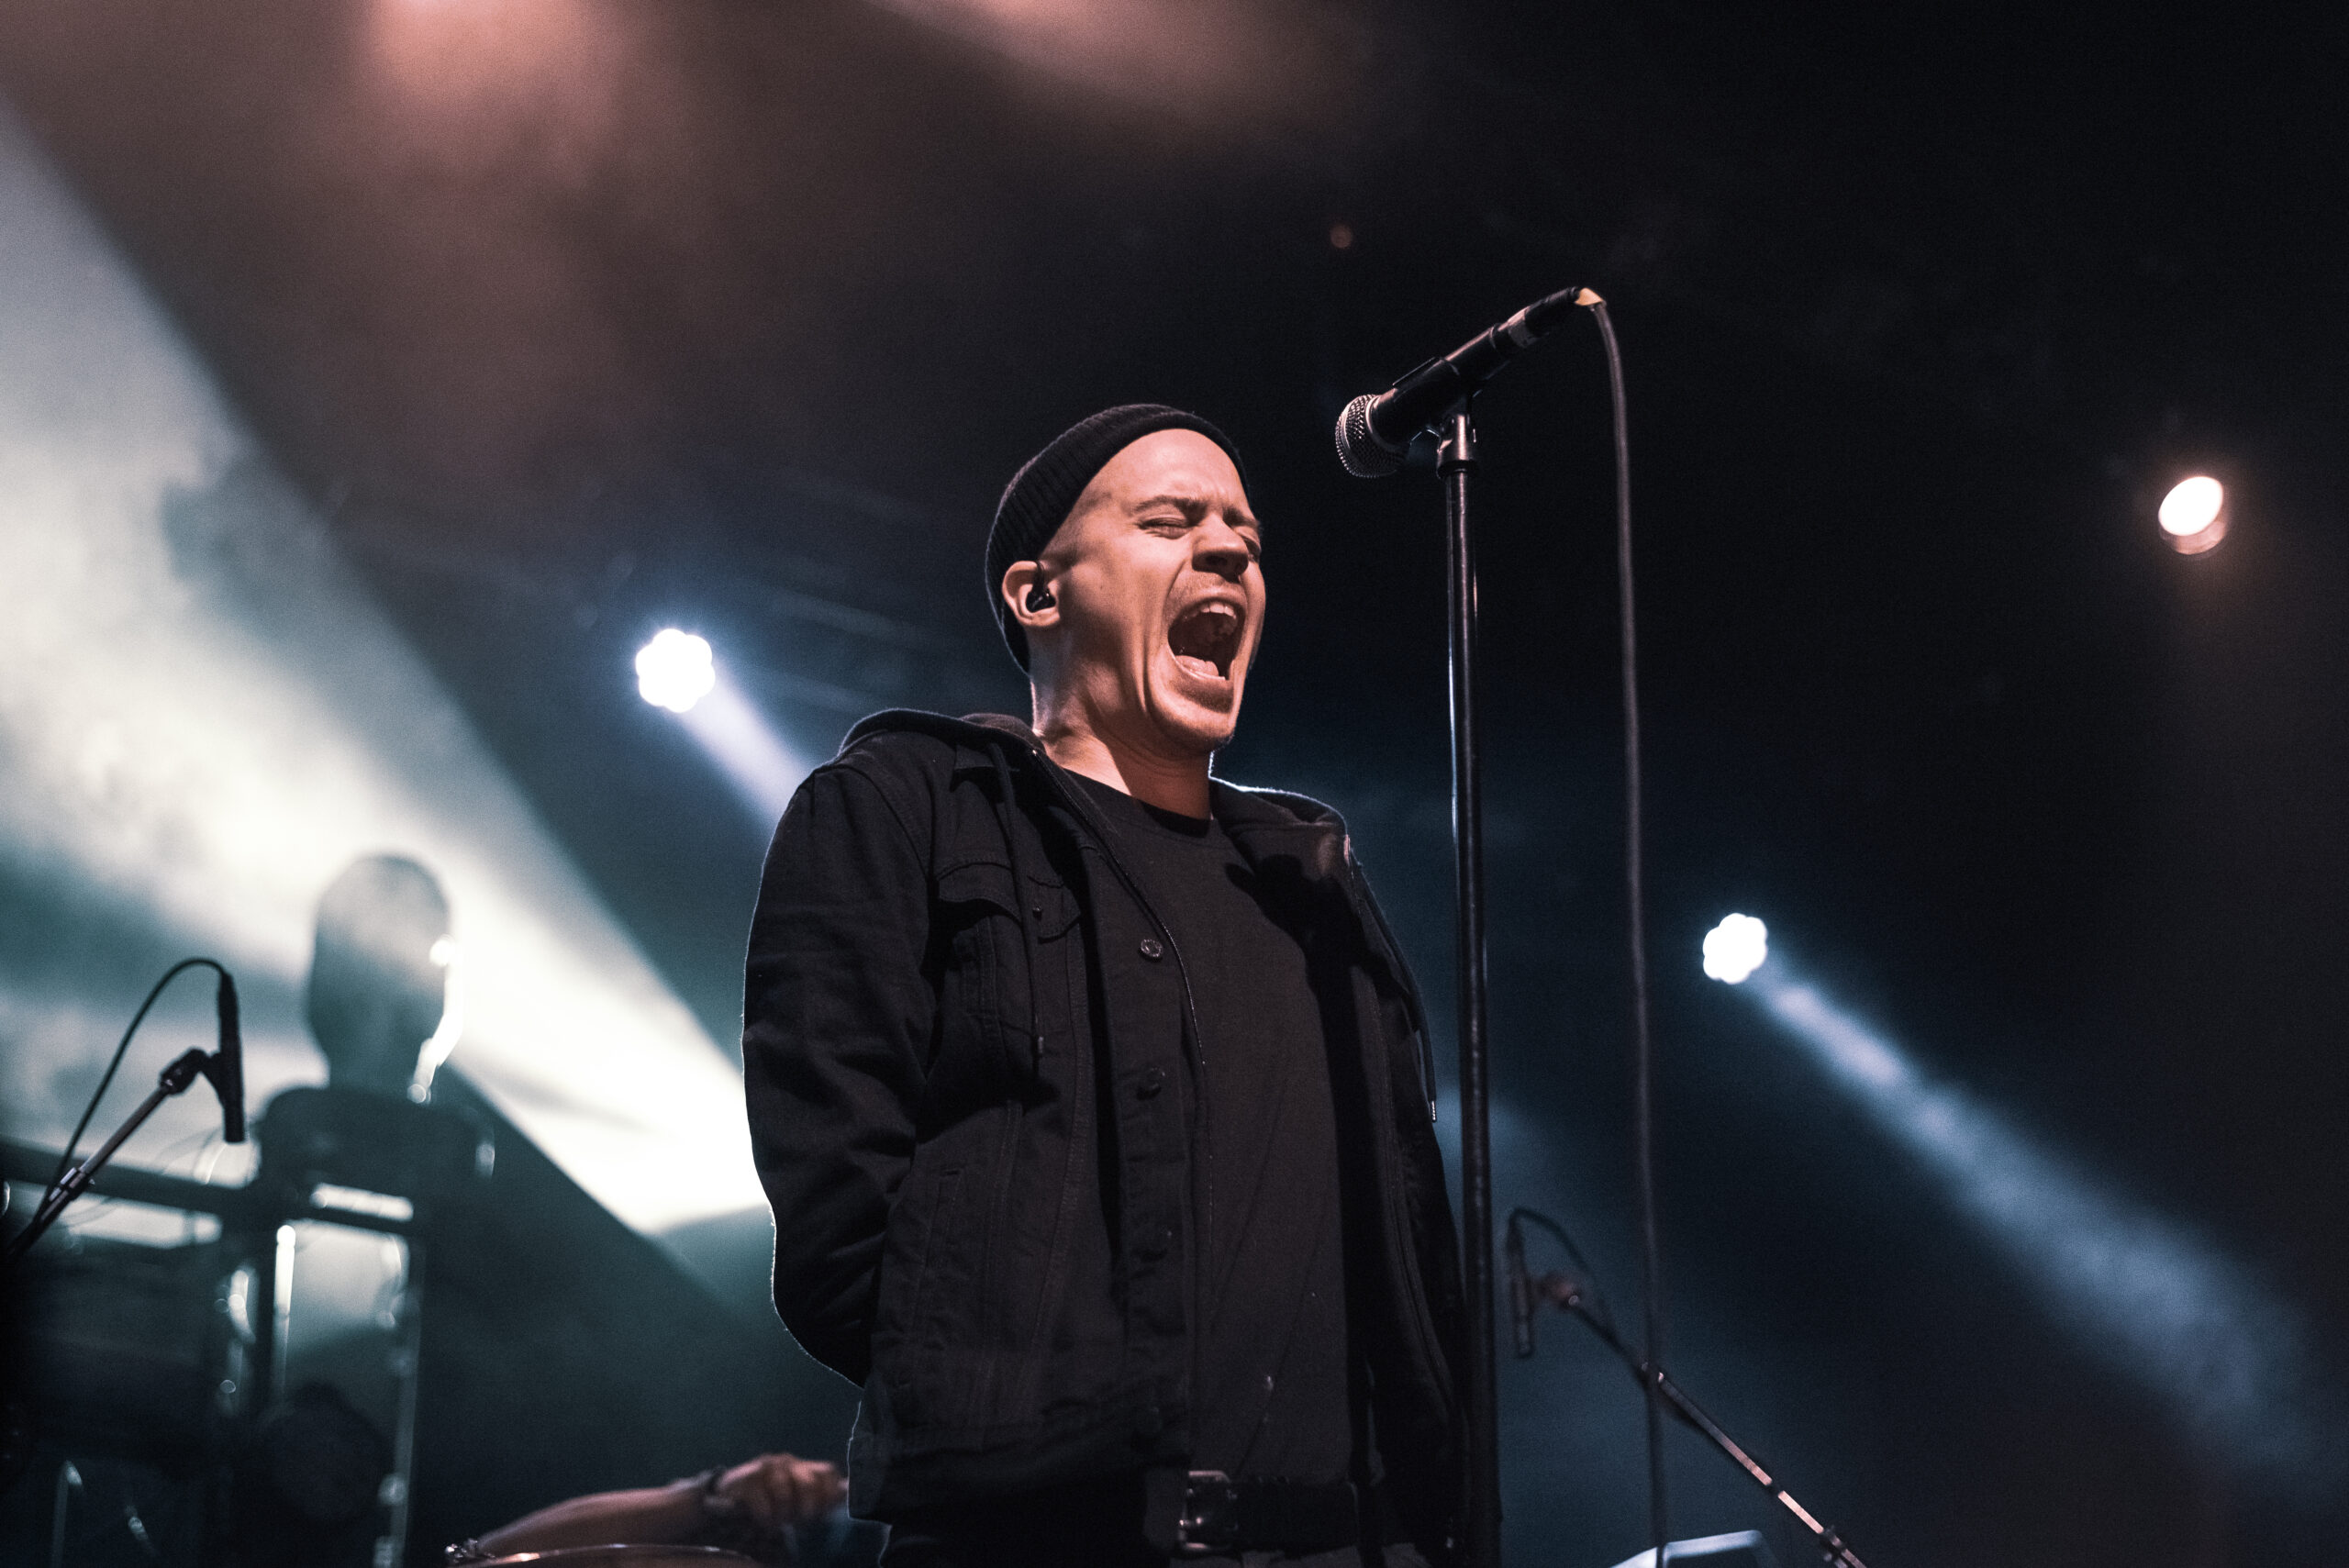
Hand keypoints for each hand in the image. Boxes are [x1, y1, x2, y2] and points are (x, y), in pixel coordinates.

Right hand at [714, 1452, 845, 1527]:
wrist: (730, 1496)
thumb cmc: (773, 1501)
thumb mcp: (799, 1501)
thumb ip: (823, 1498)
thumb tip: (850, 1495)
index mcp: (804, 1467)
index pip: (828, 1473)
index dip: (830, 1495)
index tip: (823, 1514)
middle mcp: (788, 1462)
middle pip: (808, 1483)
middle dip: (806, 1508)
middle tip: (799, 1522)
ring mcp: (767, 1467)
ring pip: (784, 1494)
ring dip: (782, 1515)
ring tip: (778, 1522)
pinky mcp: (748, 1478)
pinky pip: (764, 1503)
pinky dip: (766, 1518)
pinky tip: (763, 1521)